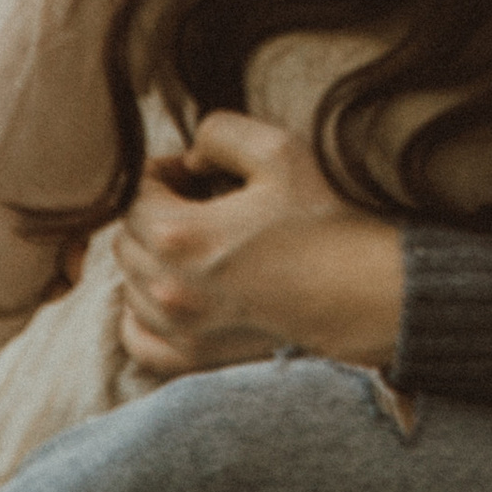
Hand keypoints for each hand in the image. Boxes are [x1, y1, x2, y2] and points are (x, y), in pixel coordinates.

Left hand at [116, 111, 406, 381]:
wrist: (364, 290)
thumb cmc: (324, 219)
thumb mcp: (279, 150)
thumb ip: (218, 133)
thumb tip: (188, 160)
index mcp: (181, 235)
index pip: (135, 194)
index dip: (159, 174)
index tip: (192, 172)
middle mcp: (169, 288)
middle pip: (127, 240)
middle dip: (152, 214)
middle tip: (196, 204)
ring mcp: (180, 329)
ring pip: (129, 285)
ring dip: (150, 260)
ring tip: (195, 246)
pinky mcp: (194, 358)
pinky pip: (137, 337)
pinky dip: (142, 313)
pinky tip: (173, 292)